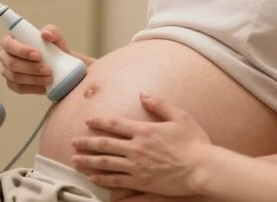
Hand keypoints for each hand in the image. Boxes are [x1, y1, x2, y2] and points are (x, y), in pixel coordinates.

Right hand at [0, 24, 71, 94]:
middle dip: (30, 67)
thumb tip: (45, 34)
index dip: (21, 50)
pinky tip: (44, 86)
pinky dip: (33, 88)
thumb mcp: (56, 38)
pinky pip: (19, 88)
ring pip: (15, 77)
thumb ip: (52, 31)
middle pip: (11, 63)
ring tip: (49, 77)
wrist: (62, 68)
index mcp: (12, 41)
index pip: (8, 43)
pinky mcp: (13, 84)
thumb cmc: (54, 50)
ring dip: (33, 78)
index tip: (38, 55)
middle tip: (48, 69)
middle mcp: (6, 56)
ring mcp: (8, 71)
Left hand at [70, 92, 211, 196]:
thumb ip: (160, 104)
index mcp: (144, 130)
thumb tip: (143, 93)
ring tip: (75, 161)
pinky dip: (103, 179)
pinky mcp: (142, 183)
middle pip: (105, 144)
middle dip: (86, 142)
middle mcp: (136, 148)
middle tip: (72, 142)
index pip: (115, 124)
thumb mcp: (180, 117)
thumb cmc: (195, 143)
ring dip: (88, 161)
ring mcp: (137, 167)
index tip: (88, 121)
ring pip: (106, 163)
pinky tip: (93, 178)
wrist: (203, 169)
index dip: (99, 122)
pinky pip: (117, 181)